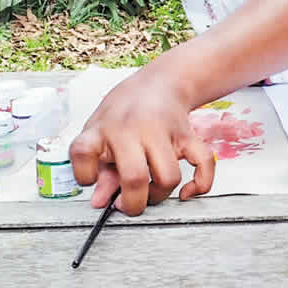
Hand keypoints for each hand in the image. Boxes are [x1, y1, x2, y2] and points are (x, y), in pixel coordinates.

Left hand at [69, 70, 214, 215]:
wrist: (161, 82)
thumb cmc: (126, 110)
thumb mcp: (100, 131)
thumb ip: (99, 168)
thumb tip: (99, 201)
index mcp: (105, 128)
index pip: (83, 152)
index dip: (83, 175)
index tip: (91, 181)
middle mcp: (134, 130)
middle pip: (134, 177)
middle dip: (132, 204)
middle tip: (127, 205)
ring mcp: (164, 133)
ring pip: (168, 177)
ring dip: (160, 195)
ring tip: (151, 192)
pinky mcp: (188, 136)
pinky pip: (203, 164)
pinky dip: (199, 184)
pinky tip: (186, 192)